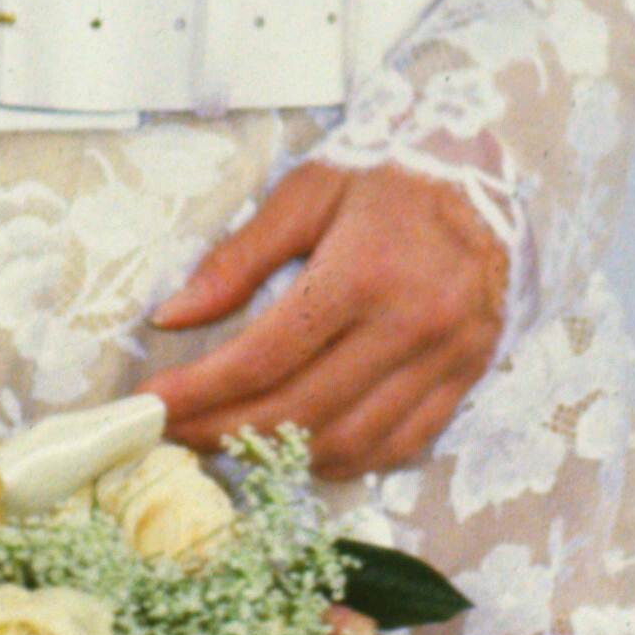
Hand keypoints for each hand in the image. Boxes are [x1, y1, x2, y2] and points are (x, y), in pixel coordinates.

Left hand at [150, 162, 506, 480]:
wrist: (481, 176)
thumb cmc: (385, 177)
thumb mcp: (305, 194)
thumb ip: (238, 259)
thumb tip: (174, 318)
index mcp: (362, 273)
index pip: (264, 358)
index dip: (201, 392)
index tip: (152, 406)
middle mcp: (409, 324)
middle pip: (301, 410)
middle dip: (225, 431)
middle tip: (177, 433)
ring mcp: (445, 358)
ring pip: (350, 442)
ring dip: (282, 455)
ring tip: (230, 440)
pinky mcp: (466, 376)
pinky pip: (400, 445)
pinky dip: (345, 459)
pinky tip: (303, 447)